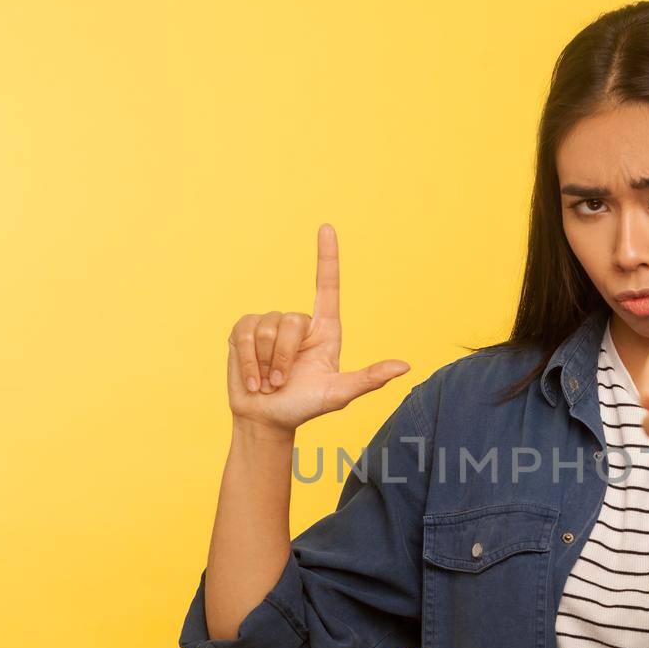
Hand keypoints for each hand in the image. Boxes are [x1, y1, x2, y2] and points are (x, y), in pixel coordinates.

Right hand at [226, 223, 410, 432]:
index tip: (327, 228)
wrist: (267, 419)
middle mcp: (298, 323)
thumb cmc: (305, 406)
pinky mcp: (243, 331)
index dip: (327, 257)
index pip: (327, 286)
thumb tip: (405, 366)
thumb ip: (369, 379)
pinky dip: (248, 363)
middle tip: (283, 383)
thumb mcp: (339, 394)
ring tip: (269, 383)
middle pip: (290, 321)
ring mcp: (269, 324)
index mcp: (325, 330)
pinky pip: (243, 335)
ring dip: (266, 364)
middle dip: (283, 358)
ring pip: (265, 329)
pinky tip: (253, 381)